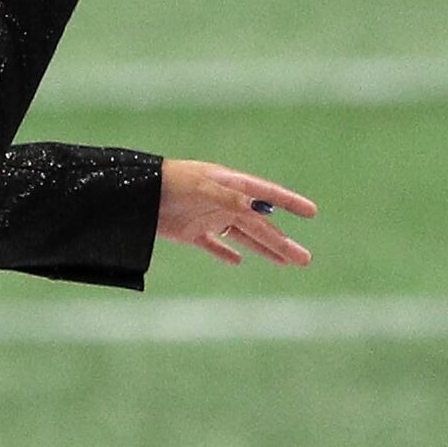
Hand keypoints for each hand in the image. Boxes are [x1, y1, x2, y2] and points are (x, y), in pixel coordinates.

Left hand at [154, 158, 314, 264]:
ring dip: (264, 250)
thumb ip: (232, 199)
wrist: (135, 193)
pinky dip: (225, 253)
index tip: (311, 212)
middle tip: (305, 259)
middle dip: (282, 241)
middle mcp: (223, 201)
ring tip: (285, 263)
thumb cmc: (171, 183)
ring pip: (243, 237)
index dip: (289, 203)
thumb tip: (262, 211)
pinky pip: (213, 244)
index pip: (267, 195)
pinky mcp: (190, 232)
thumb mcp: (204, 188)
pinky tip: (238, 262)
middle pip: (259, 225)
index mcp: (230, 185)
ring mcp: (208, 217)